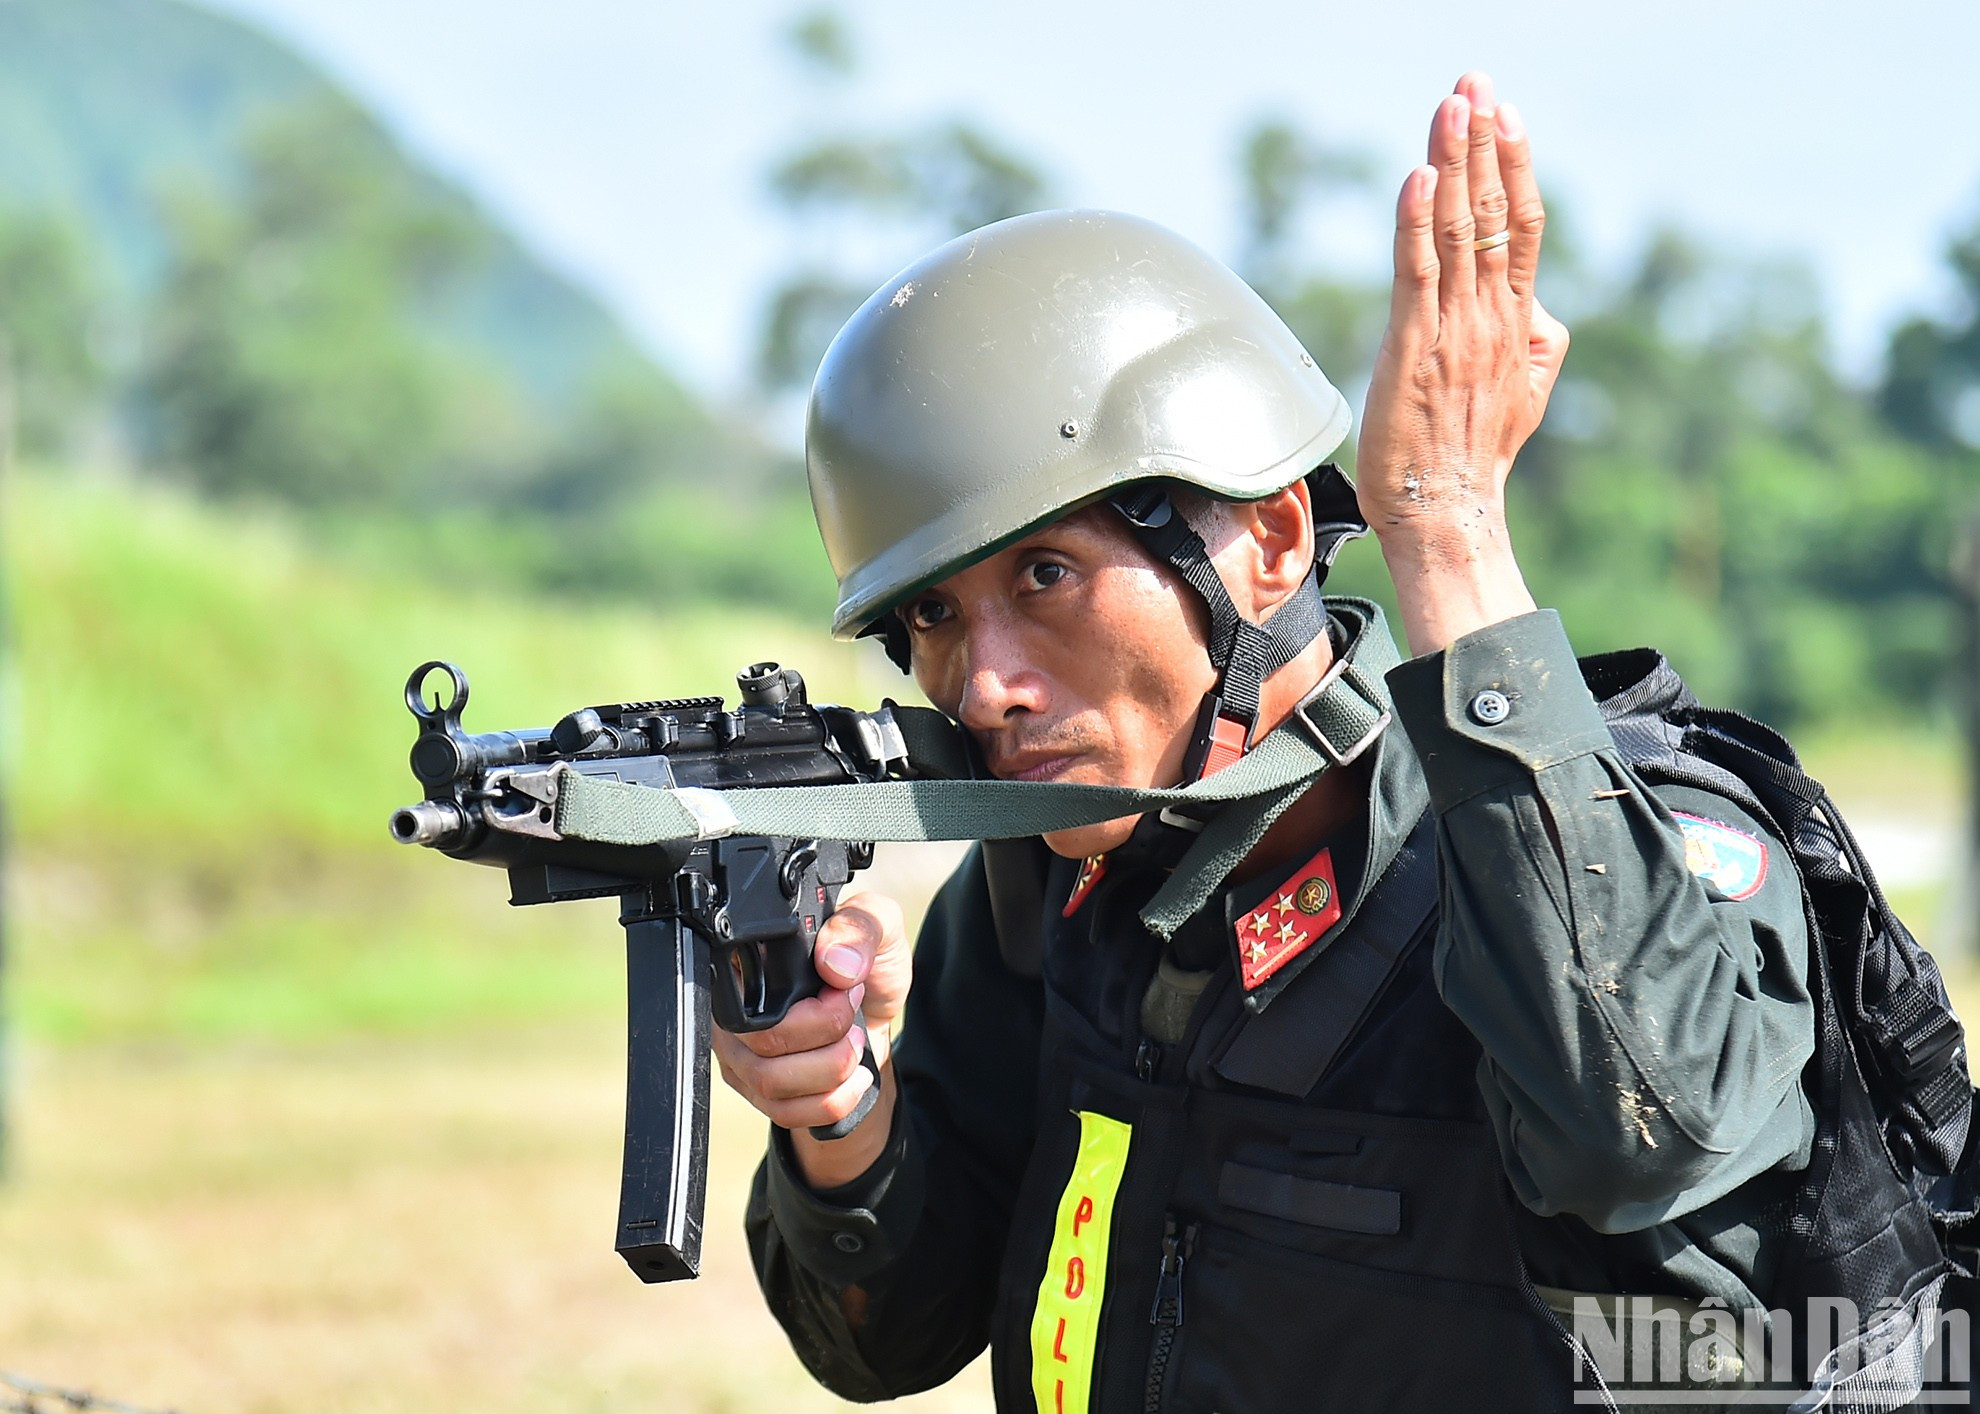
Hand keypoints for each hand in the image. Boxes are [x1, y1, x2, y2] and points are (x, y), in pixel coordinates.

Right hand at [711, 891, 911, 1188]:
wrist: (876, 1012)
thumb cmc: (867, 964)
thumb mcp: (878, 926)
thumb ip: (859, 927)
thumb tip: (833, 963)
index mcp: (748, 960)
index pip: (741, 991)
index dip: (801, 1003)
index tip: (843, 989)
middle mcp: (732, 1009)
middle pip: (759, 1042)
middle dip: (826, 1034)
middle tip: (854, 1014)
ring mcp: (739, 1054)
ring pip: (770, 1083)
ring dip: (831, 1069)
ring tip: (856, 1043)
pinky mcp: (757, 1092)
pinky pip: (785, 1113)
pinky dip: (831, 1101)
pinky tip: (854, 1079)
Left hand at [1358, 73, 1568, 653]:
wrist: (1448, 512)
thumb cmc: (1474, 456)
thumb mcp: (1525, 391)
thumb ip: (1538, 340)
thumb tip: (1542, 305)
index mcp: (1518, 321)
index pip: (1522, 224)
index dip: (1515, 163)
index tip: (1505, 111)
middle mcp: (1491, 316)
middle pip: (1494, 211)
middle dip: (1483, 141)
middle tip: (1475, 79)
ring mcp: (1454, 330)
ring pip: (1458, 230)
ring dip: (1454, 163)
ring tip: (1453, 104)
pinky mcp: (1412, 348)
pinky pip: (1417, 273)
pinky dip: (1417, 222)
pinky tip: (1420, 176)